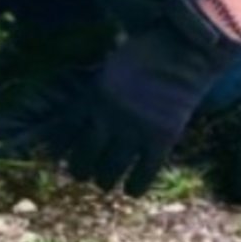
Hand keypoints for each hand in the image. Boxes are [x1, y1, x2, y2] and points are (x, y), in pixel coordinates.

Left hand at [62, 0, 240, 196]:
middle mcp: (109, 116)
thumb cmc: (146, 51)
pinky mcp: (161, 140)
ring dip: (104, 180)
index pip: (67, 129)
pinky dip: (135, 186)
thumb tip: (84, 114)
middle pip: (85, 155)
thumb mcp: (110, 67)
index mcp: (93, 95)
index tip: (57, 157)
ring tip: (104, 183)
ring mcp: (135, 130)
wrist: (184, 50)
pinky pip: (144, 174)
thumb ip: (97, 91)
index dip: (59, 147)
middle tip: (81, 174)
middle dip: (80, 169)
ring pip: (110, 169)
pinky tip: (131, 190)